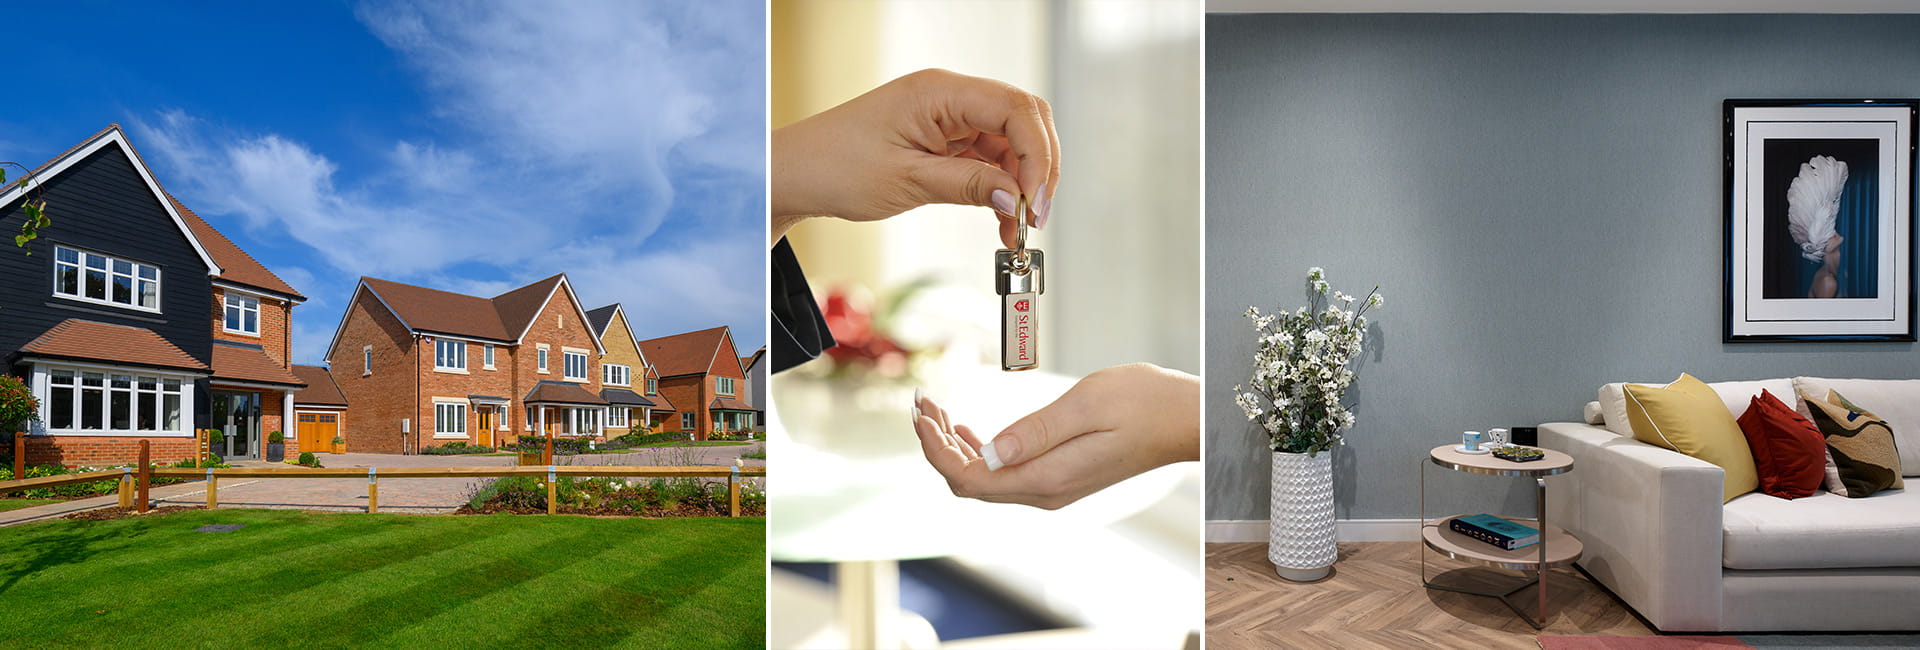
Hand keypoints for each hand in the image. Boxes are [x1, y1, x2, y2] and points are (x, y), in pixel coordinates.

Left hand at [772, 68, 1059, 246]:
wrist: (797, 175)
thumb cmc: (835, 167)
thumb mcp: (907, 181)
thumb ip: (968, 184)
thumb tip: (1016, 196)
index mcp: (939, 92)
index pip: (1015, 109)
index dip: (1036, 155)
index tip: (1034, 201)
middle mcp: (949, 97)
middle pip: (1023, 120)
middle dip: (1038, 167)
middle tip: (1036, 216)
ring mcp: (948, 117)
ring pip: (1010, 144)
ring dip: (1021, 184)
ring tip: (1017, 228)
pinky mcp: (944, 139)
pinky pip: (989, 159)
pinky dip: (1000, 189)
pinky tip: (1001, 220)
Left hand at [910, 363, 1198, 509]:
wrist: (1184, 420)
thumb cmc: (1143, 403)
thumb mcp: (1087, 405)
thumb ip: (1036, 430)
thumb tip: (990, 451)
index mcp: (1046, 477)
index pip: (969, 477)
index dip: (934, 448)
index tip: (919, 410)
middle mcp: (1044, 492)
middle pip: (969, 482)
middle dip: (936, 444)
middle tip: (920, 402)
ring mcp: (1051, 488)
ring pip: (983, 479)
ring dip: (954, 447)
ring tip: (935, 409)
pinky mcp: (1058, 477)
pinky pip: (1003, 474)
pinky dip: (978, 451)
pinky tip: (967, 430)